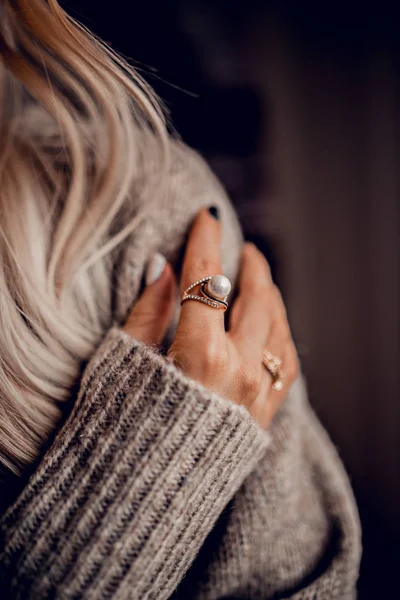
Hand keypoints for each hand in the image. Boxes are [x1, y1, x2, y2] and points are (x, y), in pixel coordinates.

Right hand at [123, 208, 298, 429]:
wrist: (141, 497)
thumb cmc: (122, 430)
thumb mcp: (124, 363)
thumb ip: (148, 310)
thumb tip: (162, 265)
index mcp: (201, 355)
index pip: (207, 280)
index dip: (206, 242)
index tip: (208, 218)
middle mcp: (239, 373)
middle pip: (256, 300)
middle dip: (252, 267)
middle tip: (246, 249)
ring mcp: (256, 396)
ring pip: (280, 330)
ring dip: (272, 299)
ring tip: (261, 282)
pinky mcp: (262, 416)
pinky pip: (287, 364)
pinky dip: (282, 335)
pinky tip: (272, 326)